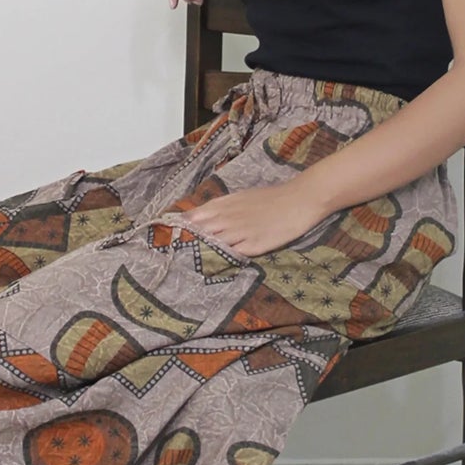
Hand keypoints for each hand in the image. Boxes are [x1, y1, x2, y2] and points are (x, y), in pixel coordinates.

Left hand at [185, 183, 325, 257]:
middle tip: (171, 254)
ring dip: (200, 252)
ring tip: (186, 263)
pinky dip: (221, 260)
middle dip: (185, 242)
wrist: (297, 200)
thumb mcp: (241, 197)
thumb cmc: (270, 198)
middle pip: (198, 232)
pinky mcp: (253, 245)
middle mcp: (228, 218)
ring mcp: (240, 232)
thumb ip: (220, 207)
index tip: (167, 236)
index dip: (180, 227)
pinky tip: (212, 267)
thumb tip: (197, 218)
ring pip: (212, 244)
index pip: (194, 217)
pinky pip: (232, 255)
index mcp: (224, 204)